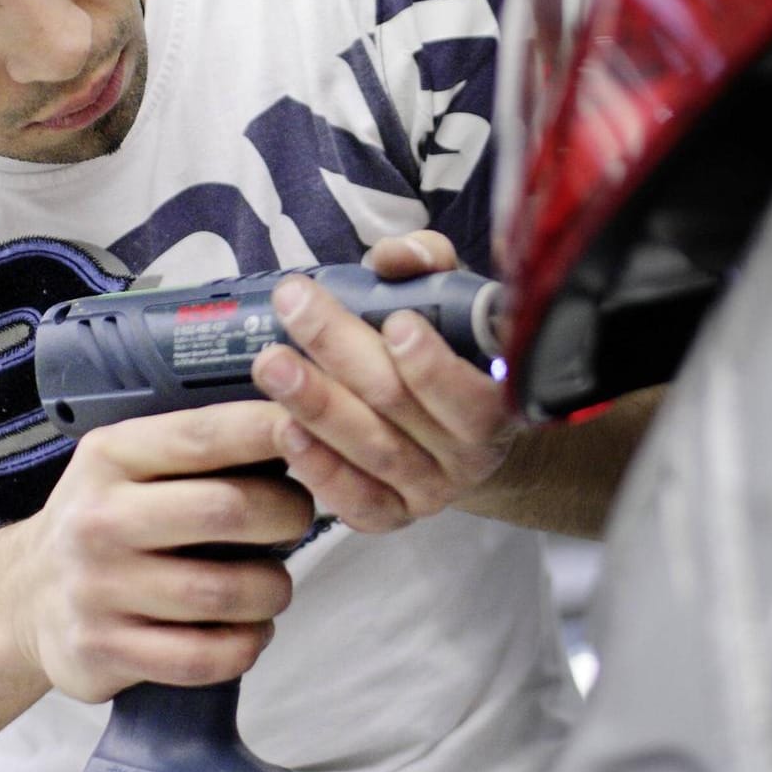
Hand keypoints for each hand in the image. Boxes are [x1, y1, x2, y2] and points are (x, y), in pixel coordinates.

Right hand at [9, 403, 314, 702]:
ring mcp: (98, 589)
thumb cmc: (104, 520)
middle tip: (296, 521)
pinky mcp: (103, 651)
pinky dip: (244, 646)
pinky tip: (247, 632)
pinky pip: (202, 657)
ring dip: (271, 589)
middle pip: (226, 511)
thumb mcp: (127, 463)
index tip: (313, 434)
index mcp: (111, 456)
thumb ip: (197, 448)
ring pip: (224, 592)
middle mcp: (99, 519)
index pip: (204, 436)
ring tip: (272, 584)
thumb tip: (296, 428)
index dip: (270, 432)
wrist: (23, 598)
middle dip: (286, 516)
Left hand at [250, 231, 521, 532]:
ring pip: (372, 451)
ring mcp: (430, 490)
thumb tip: (393, 257)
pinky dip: (318, 467)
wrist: (465, 435)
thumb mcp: (456, 299)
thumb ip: (430, 267)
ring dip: (317, 405)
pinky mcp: (392, 515)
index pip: (472, 391)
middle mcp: (469, 455)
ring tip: (272, 363)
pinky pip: (354, 500)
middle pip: (400, 405)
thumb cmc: (456, 353)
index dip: (433, 363)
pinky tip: (284, 430)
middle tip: (294, 305)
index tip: (395, 320)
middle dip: (341, 351)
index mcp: (499, 400)